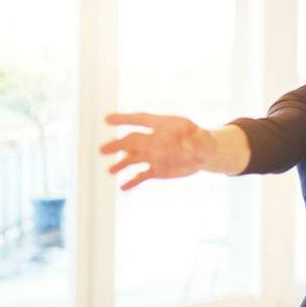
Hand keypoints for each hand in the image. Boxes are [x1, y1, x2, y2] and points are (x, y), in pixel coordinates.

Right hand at [100, 113, 215, 190]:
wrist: (203, 154)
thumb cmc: (202, 140)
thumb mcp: (203, 138)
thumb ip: (196, 141)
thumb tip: (191, 146)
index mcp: (162, 126)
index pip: (140, 120)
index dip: (124, 119)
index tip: (107, 119)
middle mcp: (153, 140)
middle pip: (132, 141)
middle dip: (117, 145)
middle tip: (103, 150)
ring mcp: (153, 155)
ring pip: (133, 159)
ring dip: (121, 164)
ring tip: (111, 170)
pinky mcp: (155, 169)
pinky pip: (141, 176)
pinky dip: (133, 181)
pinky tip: (123, 187)